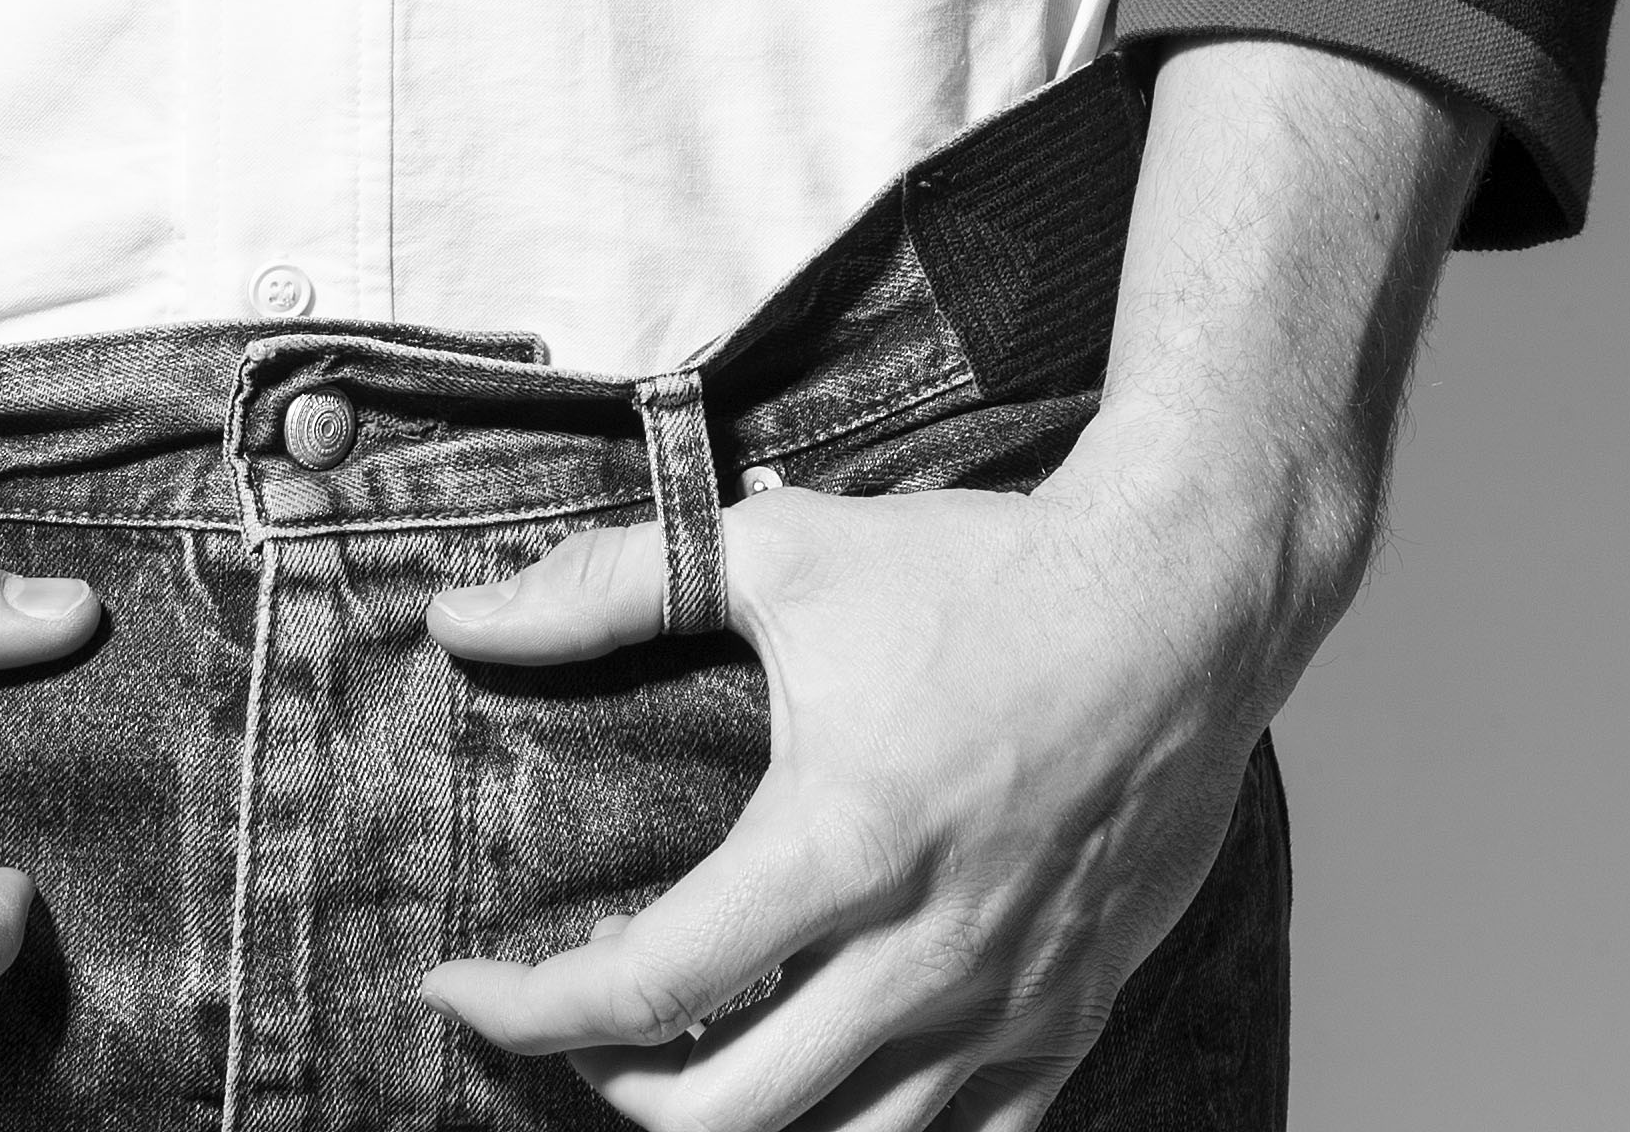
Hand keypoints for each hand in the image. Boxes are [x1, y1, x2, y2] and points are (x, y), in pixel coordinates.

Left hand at [415, 446, 1276, 1131]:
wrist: (1177, 602)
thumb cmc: (977, 575)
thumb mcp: (778, 554)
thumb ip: (605, 585)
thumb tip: (461, 621)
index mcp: (836, 846)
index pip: (643, 988)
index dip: (523, 1013)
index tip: (453, 990)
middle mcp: (918, 956)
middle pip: (725, 1118)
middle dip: (613, 1092)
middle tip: (570, 1030)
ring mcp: (998, 1006)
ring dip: (734, 1125)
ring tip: (678, 1062)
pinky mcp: (1065, 1022)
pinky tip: (815, 1087)